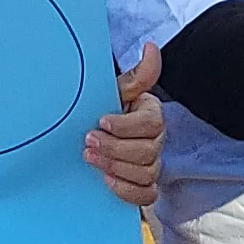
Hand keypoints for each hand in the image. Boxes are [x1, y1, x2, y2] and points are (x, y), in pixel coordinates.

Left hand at [85, 45, 164, 206]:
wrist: (88, 134)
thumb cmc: (103, 110)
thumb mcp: (114, 91)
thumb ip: (136, 76)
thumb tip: (152, 48)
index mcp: (151, 115)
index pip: (151, 123)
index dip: (127, 125)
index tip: (102, 121)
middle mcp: (155, 141)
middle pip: (148, 151)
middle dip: (115, 148)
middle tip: (88, 142)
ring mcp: (150, 165)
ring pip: (146, 173)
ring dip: (116, 167)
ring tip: (90, 158)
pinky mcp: (142, 186)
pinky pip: (147, 195)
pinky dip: (128, 191)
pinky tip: (108, 181)